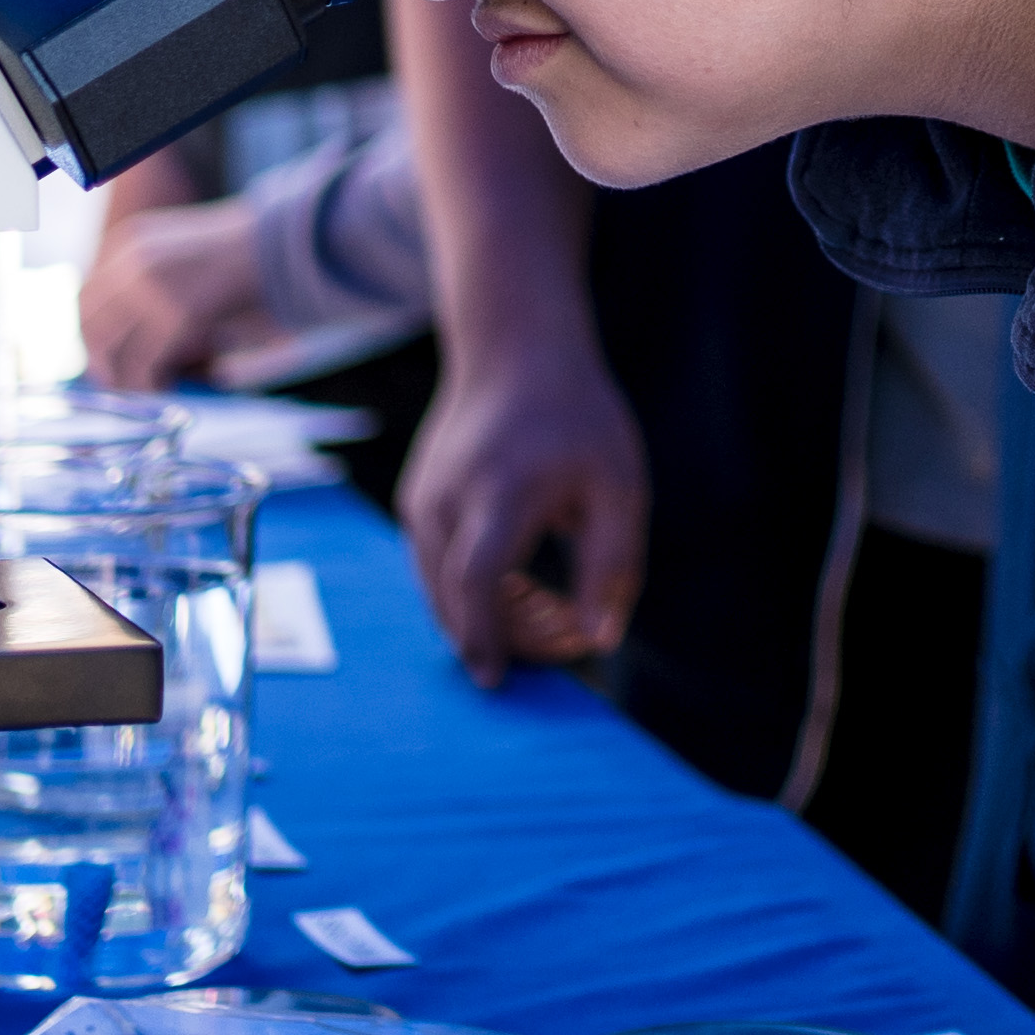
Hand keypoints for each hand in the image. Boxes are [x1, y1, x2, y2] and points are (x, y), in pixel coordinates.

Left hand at [80, 193, 264, 390]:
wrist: (287, 246)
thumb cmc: (243, 257)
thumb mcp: (182, 258)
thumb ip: (149, 285)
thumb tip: (120, 338)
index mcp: (131, 241)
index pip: (85, 296)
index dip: (89, 334)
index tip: (102, 359)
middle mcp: (133, 260)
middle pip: (89, 323)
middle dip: (100, 360)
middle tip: (120, 383)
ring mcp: (152, 284)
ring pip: (109, 346)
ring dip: (124, 375)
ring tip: (149, 387)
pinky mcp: (176, 312)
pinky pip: (142, 361)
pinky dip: (148, 382)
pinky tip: (164, 387)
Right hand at [393, 335, 645, 683]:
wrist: (515, 352)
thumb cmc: (578, 421)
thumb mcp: (618, 487)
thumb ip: (611, 567)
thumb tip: (599, 641)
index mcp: (501, 491)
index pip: (477, 581)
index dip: (485, 637)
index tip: (497, 682)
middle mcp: (447, 499)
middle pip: (458, 599)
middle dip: (507, 637)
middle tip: (566, 634)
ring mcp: (423, 501)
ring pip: (442, 592)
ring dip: (491, 619)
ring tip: (550, 604)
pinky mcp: (417, 504)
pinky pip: (437, 570)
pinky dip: (473, 595)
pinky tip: (522, 587)